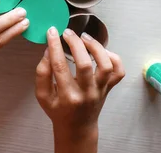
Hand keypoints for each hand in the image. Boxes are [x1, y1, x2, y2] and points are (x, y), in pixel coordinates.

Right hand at [35, 27, 124, 152]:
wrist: (77, 127)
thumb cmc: (58, 110)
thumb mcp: (42, 95)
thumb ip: (42, 73)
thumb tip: (48, 50)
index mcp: (68, 96)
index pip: (60, 66)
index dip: (55, 46)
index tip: (51, 32)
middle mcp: (87, 93)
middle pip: (85, 64)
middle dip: (75, 43)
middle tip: (67, 32)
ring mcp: (100, 90)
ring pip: (106, 66)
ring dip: (96, 47)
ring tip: (84, 37)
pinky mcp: (109, 88)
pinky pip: (118, 71)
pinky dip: (113, 57)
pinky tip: (100, 50)